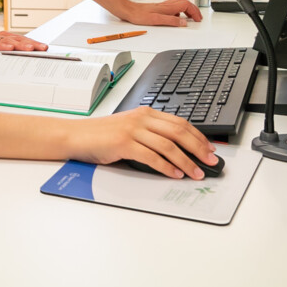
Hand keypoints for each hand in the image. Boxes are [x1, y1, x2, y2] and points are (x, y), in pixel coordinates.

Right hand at [0, 31, 47, 60]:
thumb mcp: (0, 52)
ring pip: (10, 41)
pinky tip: (9, 48)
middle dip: (32, 44)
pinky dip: (2, 46)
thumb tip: (27, 62)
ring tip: (30, 48)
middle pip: (21, 40)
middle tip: (43, 48)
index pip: (24, 40)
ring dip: (21, 45)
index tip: (46, 48)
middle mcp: (3, 37)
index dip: (35, 44)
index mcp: (8, 39)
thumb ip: (11, 55)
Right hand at [69, 106, 217, 179]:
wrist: (75, 135)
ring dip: (186, 161)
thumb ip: (149, 133)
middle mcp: (140, 119)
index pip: (179, 122)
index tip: (210, 148)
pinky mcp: (123, 144)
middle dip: (199, 148)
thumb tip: (175, 149)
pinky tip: (174, 174)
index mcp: (145, 113)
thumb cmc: (100, 134)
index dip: (198, 136)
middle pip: (179, 132)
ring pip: (168, 146)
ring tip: (196, 173)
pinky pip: (152, 156)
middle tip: (210, 162)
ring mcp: (132, 130)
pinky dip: (166, 167)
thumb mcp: (128, 127)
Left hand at [119, 0, 201, 27]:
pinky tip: (175, 17)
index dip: (195, 11)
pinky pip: (173, 7)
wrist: (127, 10)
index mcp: (168, 7)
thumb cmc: (138, 15)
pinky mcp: (158, 8)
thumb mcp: (156, 20)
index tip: (198, 19)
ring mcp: (162, 6)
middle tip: (197, 18)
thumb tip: (184, 23)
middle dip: (193, 10)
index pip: (187, 5)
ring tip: (190, 18)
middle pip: (185, 3)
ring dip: (187, 10)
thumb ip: (171, 21)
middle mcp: (166, 5)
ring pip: (180, 4)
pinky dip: (179, 11)